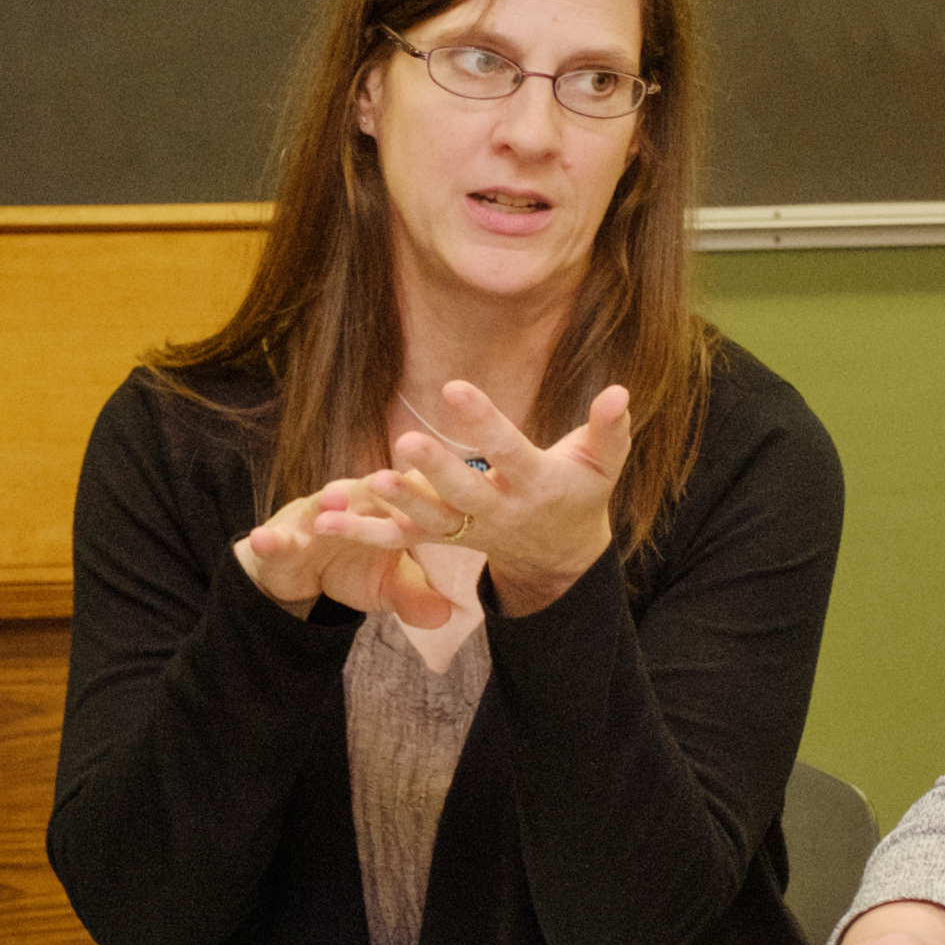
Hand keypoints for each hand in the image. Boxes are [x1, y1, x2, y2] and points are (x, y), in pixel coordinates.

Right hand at [235, 480, 463, 627]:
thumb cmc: (352, 566)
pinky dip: (270, 539)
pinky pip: (276, 538)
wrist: (297, 569)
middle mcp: (350, 501)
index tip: (458, 487)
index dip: (432, 493)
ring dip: (328, 504)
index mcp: (385, 506)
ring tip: (334, 502)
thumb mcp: (388, 585)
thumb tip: (445, 615)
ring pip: (321, 506)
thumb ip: (416, 596)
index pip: (413, 495)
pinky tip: (264, 540)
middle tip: (396, 479)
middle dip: (383, 485)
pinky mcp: (282, 537)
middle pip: (370, 492)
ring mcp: (313, 516)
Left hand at [372, 378, 630, 617]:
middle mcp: (500, 512)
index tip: (455, 387)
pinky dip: (363, 532)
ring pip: (428, 522)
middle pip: (465, 493)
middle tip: (406, 443)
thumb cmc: (580, 492)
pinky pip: (399, 539)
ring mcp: (469, 531)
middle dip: (436, 470)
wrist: (560, 557)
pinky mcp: (442, 539)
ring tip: (367, 483)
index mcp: (538, 486)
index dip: (485, 422)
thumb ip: (611, 429)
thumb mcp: (604, 464)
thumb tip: (620, 391)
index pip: (510, 452)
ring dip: (397, 505)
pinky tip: (324, 522)